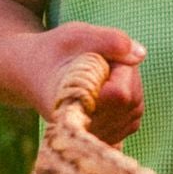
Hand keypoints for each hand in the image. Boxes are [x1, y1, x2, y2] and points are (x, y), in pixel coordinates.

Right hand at [31, 25, 146, 144]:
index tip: (101, 57)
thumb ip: (107, 40)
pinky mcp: (107, 138)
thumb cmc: (52, 51)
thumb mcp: (75, 35)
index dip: (120, 70)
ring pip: (135, 107)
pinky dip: (128, 97)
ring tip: (100, 73)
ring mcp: (95, 136)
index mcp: (69, 104)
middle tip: (100, 60)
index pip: (119, 94)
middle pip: (131, 100)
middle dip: (125, 74)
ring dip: (128, 84)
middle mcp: (82, 128)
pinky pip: (134, 116)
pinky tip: (107, 88)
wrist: (32, 73)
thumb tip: (140, 55)